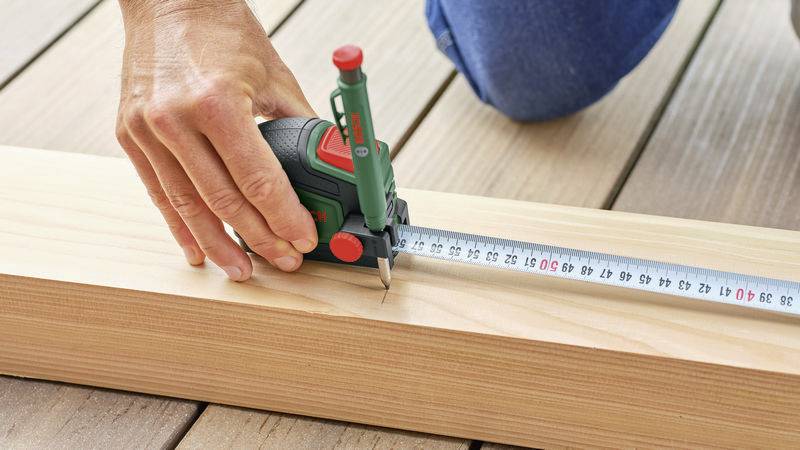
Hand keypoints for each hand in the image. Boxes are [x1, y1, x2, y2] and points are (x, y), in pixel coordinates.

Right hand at [116, 0, 317, 280]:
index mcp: (218, 101)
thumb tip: (330, 162)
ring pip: (187, 205)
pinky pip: (158, 192)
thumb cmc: (222, 30)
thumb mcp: (274, 74)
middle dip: (259, 238)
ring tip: (242, 268)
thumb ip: (302, 122)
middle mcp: (176, 118)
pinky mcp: (130, 133)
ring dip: (218, 243)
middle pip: (224, 200)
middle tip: (282, 260)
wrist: (169, 0)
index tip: (302, 240)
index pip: (258, 179)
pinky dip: (180, 225)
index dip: (284, 217)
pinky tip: (197, 249)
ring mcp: (147, 129)